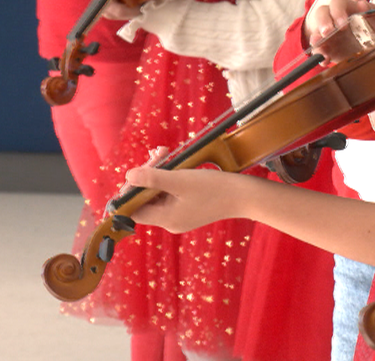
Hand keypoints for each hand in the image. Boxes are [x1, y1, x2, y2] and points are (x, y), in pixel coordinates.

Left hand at [125, 165, 252, 233]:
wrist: (246, 195)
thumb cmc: (215, 188)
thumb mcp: (180, 180)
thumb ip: (152, 178)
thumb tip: (128, 176)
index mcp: (166, 219)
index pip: (134, 210)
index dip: (129, 192)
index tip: (135, 173)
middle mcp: (171, 220)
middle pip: (147, 199)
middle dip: (147, 176)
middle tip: (156, 155)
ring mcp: (181, 215)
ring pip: (159, 194)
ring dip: (159, 173)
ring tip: (165, 153)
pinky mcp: (191, 208)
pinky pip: (172, 193)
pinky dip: (171, 178)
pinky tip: (175, 163)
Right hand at [308, 0, 374, 63]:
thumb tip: (361, 4)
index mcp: (352, 9)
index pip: (338, 3)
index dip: (337, 11)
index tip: (343, 24)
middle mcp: (338, 20)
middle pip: (322, 13)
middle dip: (323, 22)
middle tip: (328, 32)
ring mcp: (333, 35)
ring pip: (317, 32)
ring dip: (316, 39)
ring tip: (321, 48)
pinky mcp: (331, 51)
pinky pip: (319, 51)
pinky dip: (319, 55)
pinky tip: (325, 60)